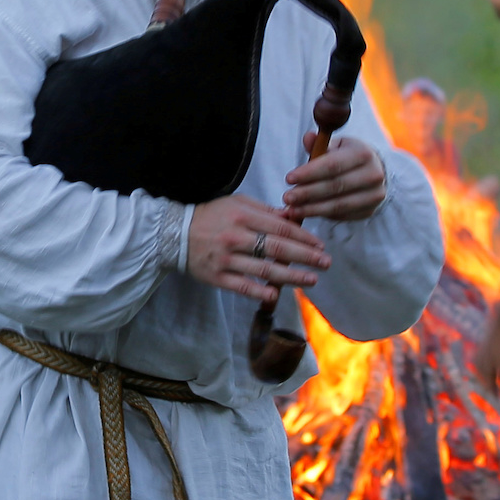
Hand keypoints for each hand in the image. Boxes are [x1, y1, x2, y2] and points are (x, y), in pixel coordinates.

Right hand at [186, 194, 329, 304]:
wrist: (174, 233)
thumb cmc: (211, 216)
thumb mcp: (237, 204)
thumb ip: (265, 211)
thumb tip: (292, 216)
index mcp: (243, 216)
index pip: (280, 228)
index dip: (303, 237)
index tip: (320, 245)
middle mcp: (236, 237)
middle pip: (277, 248)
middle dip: (305, 257)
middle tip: (325, 263)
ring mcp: (226, 259)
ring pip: (264, 270)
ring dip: (291, 276)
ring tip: (311, 280)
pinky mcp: (217, 277)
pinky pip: (243, 287)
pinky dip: (260, 292)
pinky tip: (277, 295)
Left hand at [283, 138, 385, 222]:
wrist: (375, 171)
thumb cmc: (348, 157)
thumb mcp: (336, 146)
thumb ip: (319, 144)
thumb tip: (308, 138)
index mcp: (363, 154)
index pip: (333, 165)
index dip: (309, 173)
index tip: (289, 178)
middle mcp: (373, 175)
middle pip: (335, 187)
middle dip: (307, 193)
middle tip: (287, 197)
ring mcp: (373, 195)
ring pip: (338, 205)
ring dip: (312, 209)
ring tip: (292, 210)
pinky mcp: (369, 211)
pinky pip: (341, 216)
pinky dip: (321, 216)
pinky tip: (305, 214)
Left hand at [474, 305, 499, 393]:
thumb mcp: (498, 314)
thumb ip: (497, 314)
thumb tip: (499, 303)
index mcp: (484, 342)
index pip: (477, 361)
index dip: (480, 371)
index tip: (482, 379)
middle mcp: (484, 352)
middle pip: (481, 372)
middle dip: (485, 385)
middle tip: (490, 396)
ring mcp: (492, 357)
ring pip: (490, 379)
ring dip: (494, 392)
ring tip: (498, 404)